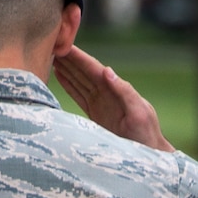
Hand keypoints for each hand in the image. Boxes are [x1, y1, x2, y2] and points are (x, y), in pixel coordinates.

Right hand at [54, 46, 174, 151]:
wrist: (148, 153)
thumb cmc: (147, 133)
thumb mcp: (139, 111)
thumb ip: (124, 91)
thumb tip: (107, 70)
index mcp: (115, 89)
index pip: (93, 69)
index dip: (79, 57)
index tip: (64, 44)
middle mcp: (105, 93)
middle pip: (83, 71)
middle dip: (68, 58)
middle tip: (50, 45)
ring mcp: (99, 102)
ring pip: (78, 81)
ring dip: (66, 68)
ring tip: (50, 56)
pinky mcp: (95, 114)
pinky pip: (78, 95)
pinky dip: (69, 85)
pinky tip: (60, 75)